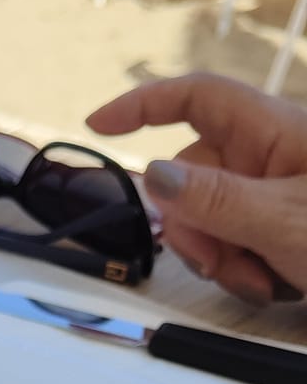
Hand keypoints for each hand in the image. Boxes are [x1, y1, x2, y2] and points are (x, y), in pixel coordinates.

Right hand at [87, 73, 306, 302]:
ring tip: (265, 282)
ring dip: (223, 258)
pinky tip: (277, 284)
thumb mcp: (286, 221)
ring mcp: (273, 195)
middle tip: (219, 264)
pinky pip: (236, 245)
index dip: (144, 105)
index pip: (197, 98)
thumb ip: (217, 201)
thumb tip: (151, 174)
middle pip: (194, 178)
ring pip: (210, 220)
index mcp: (274, 130)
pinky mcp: (280, 229)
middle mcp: (269, 156)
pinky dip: (245, 270)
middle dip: (196, 227)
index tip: (97, 126)